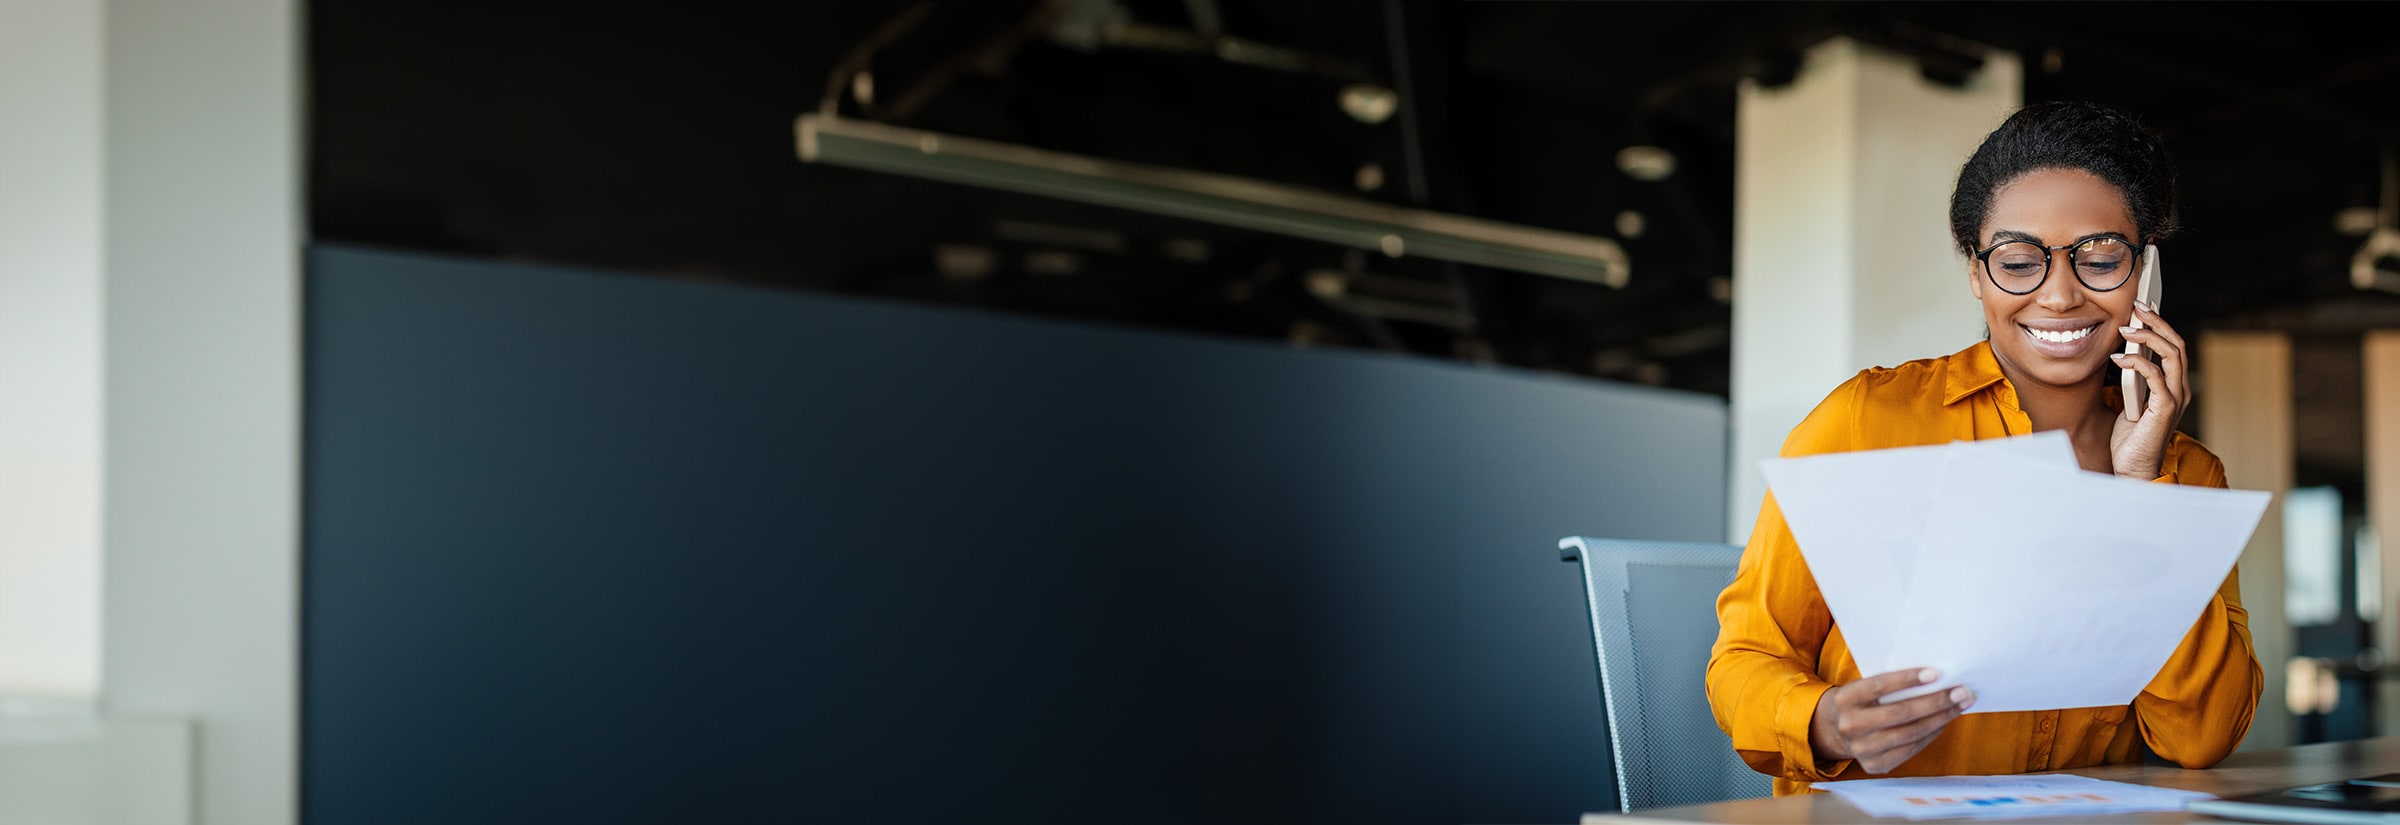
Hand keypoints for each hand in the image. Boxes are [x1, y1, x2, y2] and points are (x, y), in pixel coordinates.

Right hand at [1809, 668, 1973, 773]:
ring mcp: (1862, 748)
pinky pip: (1911, 749)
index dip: (1908, 679)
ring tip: (1959, 706)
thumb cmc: (1861, 701)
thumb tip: (1935, 680)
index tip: (1936, 674)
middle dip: (1936, 701)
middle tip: (1961, 692)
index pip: (1880, 686)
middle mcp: (1850, 725)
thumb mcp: (1864, 687)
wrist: (1835, 730)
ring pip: (1911, 733)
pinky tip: (1943, 722)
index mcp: (1845, 699)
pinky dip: (1931, 734)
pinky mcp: (1875, 765)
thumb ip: (1889, 684)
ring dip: (1941, 718)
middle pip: (1901, 712)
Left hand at [2110, 300, 2188, 479]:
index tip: (2144, 307)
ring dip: (2148, 337)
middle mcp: (2180, 390)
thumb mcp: (2130, 402)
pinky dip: (2137, 362)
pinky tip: (2118, 359)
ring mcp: (2175, 399)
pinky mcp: (2165, 409)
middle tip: (2137, 306)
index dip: (2162, 325)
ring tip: (2126, 328)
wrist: (2132, 469)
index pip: (2174, 348)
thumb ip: (2133, 381)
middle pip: (2177, 345)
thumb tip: (2123, 354)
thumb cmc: (2130, 439)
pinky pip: (2156, 376)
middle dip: (2157, 322)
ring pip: (2172, 355)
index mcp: (2173, 387)